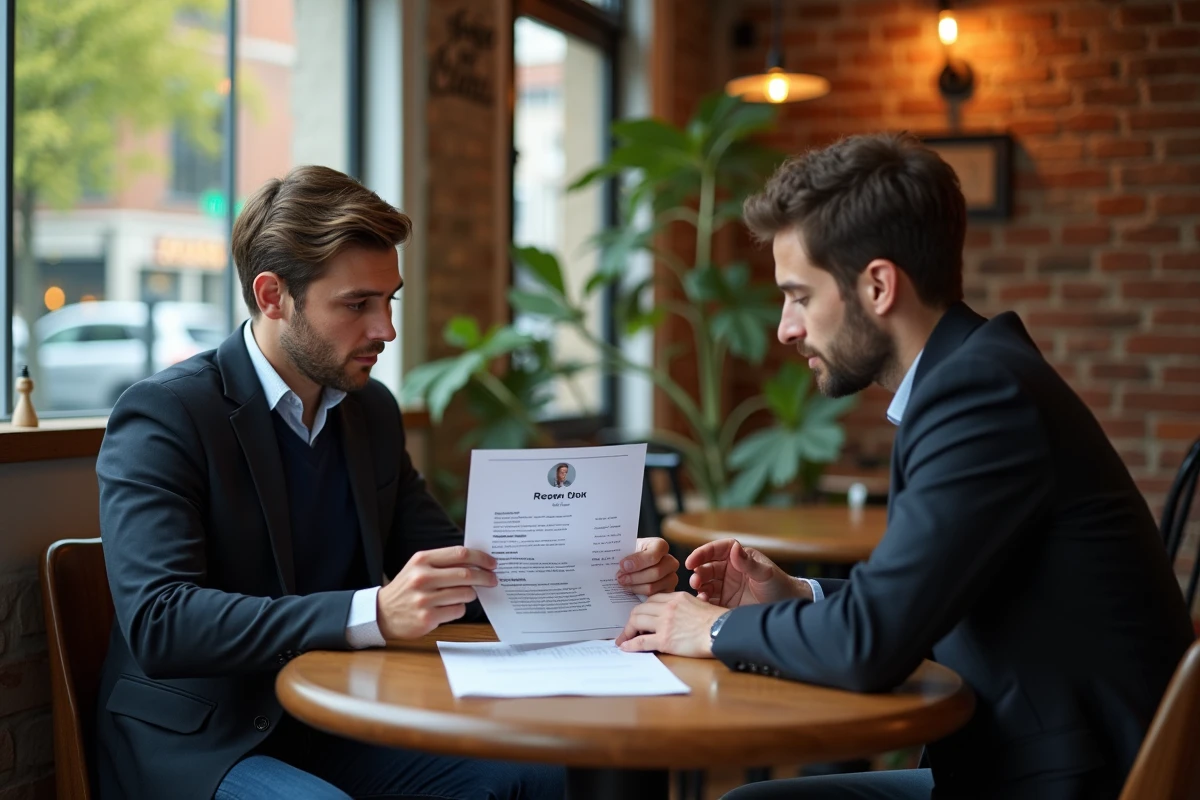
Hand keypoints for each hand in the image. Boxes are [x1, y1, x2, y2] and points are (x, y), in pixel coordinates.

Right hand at [376, 546, 497, 639]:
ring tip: (466, 594)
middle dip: (485, 577)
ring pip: (465, 594)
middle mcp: (422, 577)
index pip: (460, 554)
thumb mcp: (419, 567)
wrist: (382, 613)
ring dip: (471, 594)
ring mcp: (424, 599)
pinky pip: (458, 611)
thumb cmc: (407, 588)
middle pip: (466, 574)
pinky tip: (450, 607)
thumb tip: (477, 561)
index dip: (481, 558)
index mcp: (422, 560)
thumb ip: (444, 562)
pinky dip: (460, 608)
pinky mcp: (427, 618)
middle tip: (493, 580)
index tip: (492, 563)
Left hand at [614, 592, 726, 657]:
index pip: (652, 599)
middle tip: (629, 628)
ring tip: (624, 638)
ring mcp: (665, 623)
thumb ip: (684, 606)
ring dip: (628, 631)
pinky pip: (641, 641)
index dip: (644, 609)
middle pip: (640, 609)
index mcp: (676, 597)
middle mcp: (667, 607)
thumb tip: (678, 614)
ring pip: (636, 622)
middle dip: (632, 619)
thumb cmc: (716, 621)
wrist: (721, 631)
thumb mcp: (698, 604)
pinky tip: (625, 647)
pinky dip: (630, 644)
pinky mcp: (665, 640)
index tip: (641, 616)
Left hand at [615, 537, 678, 594]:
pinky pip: (653, 597)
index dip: (638, 560)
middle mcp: (670, 561)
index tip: (622, 565)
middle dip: (634, 577)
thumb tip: (612, 561)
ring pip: (653, 586)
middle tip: (619, 578)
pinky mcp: (667, 592)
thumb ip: (620, 551)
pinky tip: (630, 590)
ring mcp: (671, 578)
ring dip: (634, 586)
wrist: (633, 565)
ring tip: (623, 584)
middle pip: (656, 572)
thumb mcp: (625, 548)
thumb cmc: (629, 555)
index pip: (656, 552)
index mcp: (660, 546)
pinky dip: (639, 594)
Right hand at [685, 539, 809, 608]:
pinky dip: (703, 602)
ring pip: (705, 584)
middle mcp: (729, 570)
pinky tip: (704, 605)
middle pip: (707, 567)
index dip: (702, 553)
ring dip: (699, 588)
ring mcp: (726, 587)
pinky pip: (709, 601)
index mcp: (738, 558)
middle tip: (696, 582)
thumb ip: (748, 563)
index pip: (716, 550)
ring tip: (701, 595)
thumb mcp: (765, 574)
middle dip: (698, 573)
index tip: (691, 562)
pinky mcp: (724, 603)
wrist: (786, 609)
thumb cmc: (779, 586)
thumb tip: (734, 547)